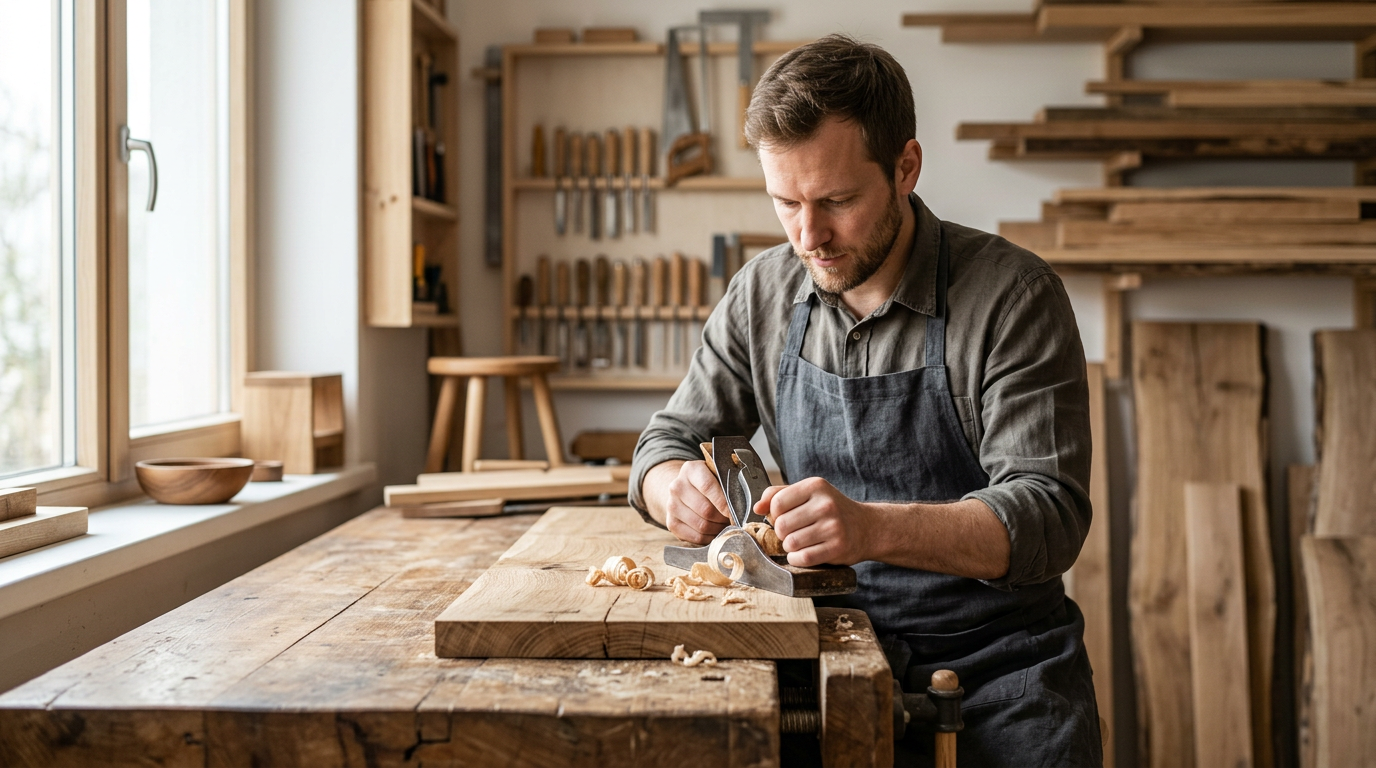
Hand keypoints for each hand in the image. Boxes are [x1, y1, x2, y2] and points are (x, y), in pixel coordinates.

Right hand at [646, 460, 730, 544]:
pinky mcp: (671, 523)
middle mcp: (677, 487)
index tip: (736, 512)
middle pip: (705, 510)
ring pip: (702, 525)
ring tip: (725, 525)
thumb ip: (729, 484)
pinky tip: (715, 531)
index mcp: (690, 470)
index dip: (724, 502)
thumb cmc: (710, 482)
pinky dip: (709, 538)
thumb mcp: (718, 475)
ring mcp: (671, 506)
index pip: (707, 486)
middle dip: (723, 518)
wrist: (686, 489)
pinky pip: (696, 537)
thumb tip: (742, 506)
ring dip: (718, 529)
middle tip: (734, 520)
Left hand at [753, 477, 872, 566]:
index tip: (783, 518)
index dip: (774, 514)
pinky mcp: (837, 547)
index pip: (777, 502)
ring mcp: (833, 527)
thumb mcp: (809, 494)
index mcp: (816, 486)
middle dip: (782, 533)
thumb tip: (757, 507)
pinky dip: (797, 559)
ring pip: (791, 543)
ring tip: (800, 542)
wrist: (867, 527)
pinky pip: (803, 558)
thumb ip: (780, 495)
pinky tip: (803, 554)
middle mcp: (826, 505)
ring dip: (790, 547)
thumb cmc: (832, 510)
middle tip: (793, 532)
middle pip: (782, 525)